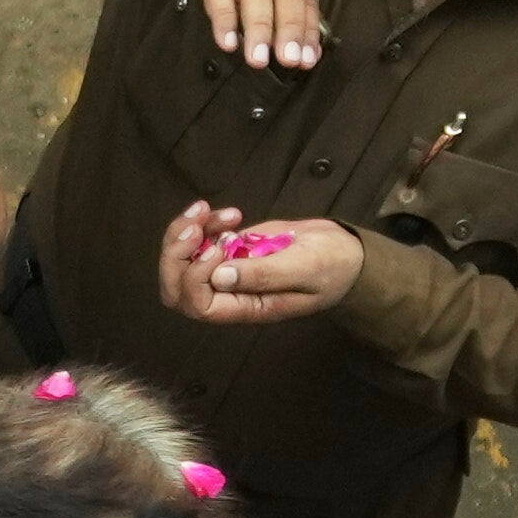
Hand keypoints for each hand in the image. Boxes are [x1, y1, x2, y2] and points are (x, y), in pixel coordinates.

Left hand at [158, 198, 358, 326]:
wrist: (342, 251)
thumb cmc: (330, 266)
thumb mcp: (304, 269)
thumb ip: (264, 275)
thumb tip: (220, 276)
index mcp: (244, 308)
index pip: (197, 304)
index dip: (196, 276)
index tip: (221, 246)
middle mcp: (228, 294)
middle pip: (176, 288)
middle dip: (175, 253)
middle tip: (197, 223)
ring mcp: (224, 271)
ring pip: (180, 261)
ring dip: (185, 231)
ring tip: (207, 209)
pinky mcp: (228, 250)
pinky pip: (197, 240)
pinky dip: (203, 221)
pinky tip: (230, 213)